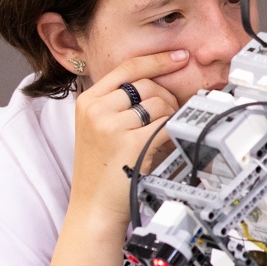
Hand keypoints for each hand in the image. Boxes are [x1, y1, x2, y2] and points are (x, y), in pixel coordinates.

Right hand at [69, 50, 187, 225]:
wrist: (94, 207)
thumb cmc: (101, 170)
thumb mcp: (97, 128)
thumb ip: (118, 104)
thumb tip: (158, 85)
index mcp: (87, 101)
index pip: (127, 68)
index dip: (157, 60)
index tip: (179, 57)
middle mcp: (96, 110)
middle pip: (148, 86)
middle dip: (166, 99)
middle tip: (167, 119)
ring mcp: (111, 126)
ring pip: (160, 105)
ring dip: (170, 119)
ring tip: (160, 138)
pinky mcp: (130, 143)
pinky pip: (166, 126)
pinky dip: (173, 133)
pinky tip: (166, 144)